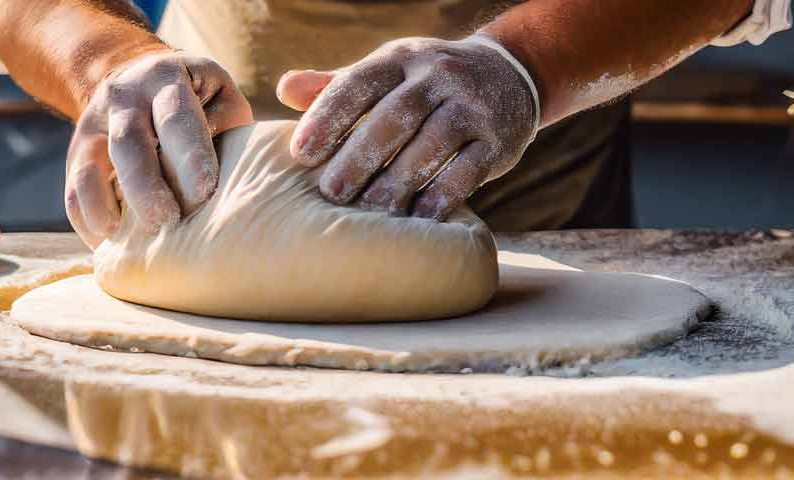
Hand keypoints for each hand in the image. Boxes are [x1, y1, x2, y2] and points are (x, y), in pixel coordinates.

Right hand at [65, 49, 252, 246]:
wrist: (139, 76)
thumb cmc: (197, 100)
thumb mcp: (217, 94)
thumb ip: (224, 125)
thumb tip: (226, 177)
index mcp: (166, 78)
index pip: (176, 117)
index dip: (189, 156)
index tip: (203, 192)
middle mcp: (123, 97)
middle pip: (127, 143)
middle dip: (146, 186)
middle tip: (166, 222)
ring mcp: (94, 125)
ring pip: (90, 168)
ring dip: (105, 206)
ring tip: (122, 238)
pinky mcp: (77, 153)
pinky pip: (74, 189)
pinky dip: (86, 218)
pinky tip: (105, 243)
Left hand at [277, 37, 535, 219]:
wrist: (511, 75)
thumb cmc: (428, 84)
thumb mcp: (388, 72)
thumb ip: (338, 85)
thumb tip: (283, 90)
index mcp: (401, 59)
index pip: (359, 83)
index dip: (328, 116)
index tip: (300, 153)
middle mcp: (438, 76)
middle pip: (395, 115)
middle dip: (361, 155)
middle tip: (331, 193)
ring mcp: (472, 106)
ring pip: (433, 142)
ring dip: (400, 180)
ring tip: (371, 211)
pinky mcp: (498, 139)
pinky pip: (469, 169)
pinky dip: (442, 195)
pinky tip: (417, 219)